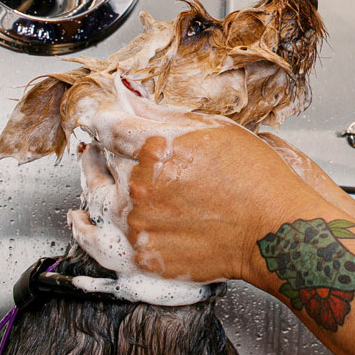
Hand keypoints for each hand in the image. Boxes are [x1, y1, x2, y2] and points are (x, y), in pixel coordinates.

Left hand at [70, 87, 314, 284]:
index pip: (107, 125)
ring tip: (94, 172)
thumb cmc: (257, 179)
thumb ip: (165, 115)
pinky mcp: (140, 255)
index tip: (95, 117)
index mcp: (155, 147)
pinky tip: (80, 219)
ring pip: (92, 196)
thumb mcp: (216, 130)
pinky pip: (97, 241)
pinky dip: (84, 229)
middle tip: (104, 145)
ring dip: (90, 180)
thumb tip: (132, 99)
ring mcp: (135, 223)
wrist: (274, 232)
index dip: (99, 118)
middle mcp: (138, 185)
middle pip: (99, 159)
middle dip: (100, 148)